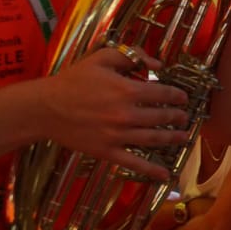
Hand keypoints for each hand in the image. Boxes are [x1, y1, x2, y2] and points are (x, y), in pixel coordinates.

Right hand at [37, 45, 191, 180]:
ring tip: (184, 137)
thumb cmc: (73, 80)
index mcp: (127, 90)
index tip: (183, 98)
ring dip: (172, 139)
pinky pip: (134, 163)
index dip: (177, 96)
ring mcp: (117, 135)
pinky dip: (152, 170)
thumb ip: (131, 56)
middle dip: (177, 118)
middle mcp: (125, 115)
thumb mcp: (101, 58)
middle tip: (185, 118)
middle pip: (161, 118)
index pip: (163, 94)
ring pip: (153, 139)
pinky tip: (166, 174)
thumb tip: (157, 64)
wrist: (45, 108)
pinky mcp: (107, 151)